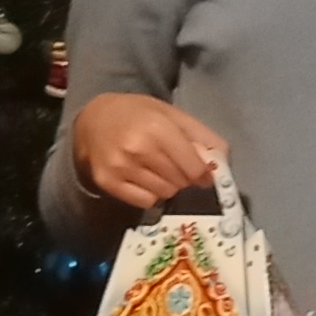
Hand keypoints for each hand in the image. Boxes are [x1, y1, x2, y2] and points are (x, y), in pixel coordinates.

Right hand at [71, 92, 227, 210]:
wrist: (93, 118)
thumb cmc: (138, 114)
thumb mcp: (172, 114)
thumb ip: (201, 135)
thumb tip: (222, 162)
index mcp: (157, 128)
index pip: (194, 168)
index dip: (204, 174)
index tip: (204, 174)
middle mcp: (138, 149)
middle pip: (180, 182)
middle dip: (185, 178)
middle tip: (177, 167)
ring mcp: (120, 168)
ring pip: (164, 194)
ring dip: (169, 186)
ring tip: (158, 169)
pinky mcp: (108, 182)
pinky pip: (145, 202)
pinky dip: (151, 194)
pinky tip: (144, 178)